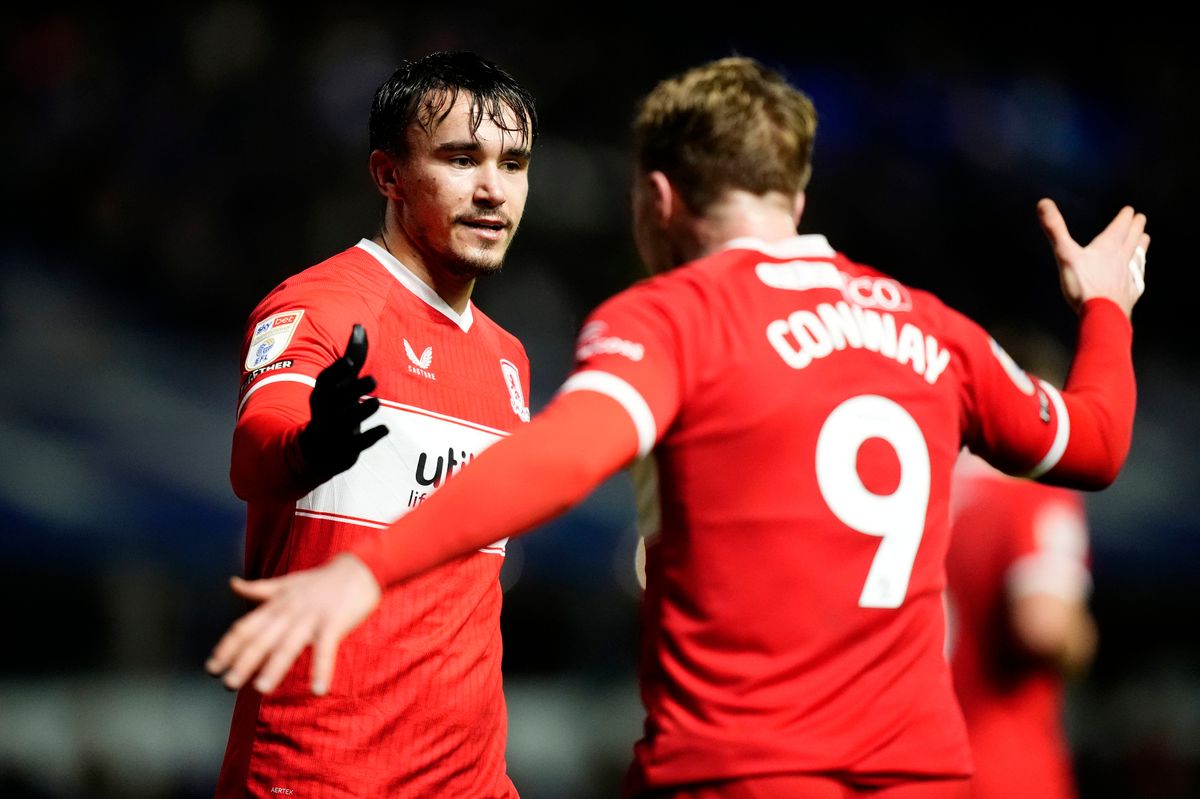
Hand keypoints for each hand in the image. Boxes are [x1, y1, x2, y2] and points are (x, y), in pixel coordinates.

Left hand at [205, 553, 382, 695]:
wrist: (359, 568)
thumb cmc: (321, 580)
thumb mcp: (287, 583)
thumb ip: (259, 589)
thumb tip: (232, 584)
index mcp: (276, 604)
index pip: (245, 627)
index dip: (227, 647)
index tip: (212, 667)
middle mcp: (290, 611)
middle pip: (262, 639)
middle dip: (243, 662)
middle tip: (228, 684)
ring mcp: (312, 617)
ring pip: (289, 645)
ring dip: (274, 667)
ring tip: (261, 689)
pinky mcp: (335, 622)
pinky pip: (326, 649)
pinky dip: (322, 669)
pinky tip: (319, 690)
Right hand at [297, 324, 388, 480]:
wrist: (316, 450)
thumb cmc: (333, 407)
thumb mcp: (339, 383)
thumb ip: (352, 356)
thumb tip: (360, 325)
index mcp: (321, 394)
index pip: (326, 380)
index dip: (337, 371)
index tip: (349, 361)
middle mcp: (324, 411)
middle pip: (337, 399)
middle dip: (353, 389)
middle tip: (374, 379)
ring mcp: (333, 432)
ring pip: (346, 422)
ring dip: (361, 412)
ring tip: (376, 402)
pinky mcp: (344, 450)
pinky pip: (357, 444)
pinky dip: (370, 437)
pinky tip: (385, 428)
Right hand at [1037, 198, 1148, 318]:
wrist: (1102, 315)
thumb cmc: (1083, 284)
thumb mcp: (1065, 254)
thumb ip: (1055, 229)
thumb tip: (1043, 202)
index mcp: (1109, 245)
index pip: (1121, 225)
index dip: (1125, 216)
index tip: (1130, 210)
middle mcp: (1123, 256)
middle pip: (1133, 237)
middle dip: (1136, 226)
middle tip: (1140, 218)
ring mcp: (1129, 274)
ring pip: (1139, 254)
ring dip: (1142, 244)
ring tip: (1145, 238)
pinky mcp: (1130, 290)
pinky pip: (1138, 276)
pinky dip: (1139, 269)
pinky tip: (1138, 272)